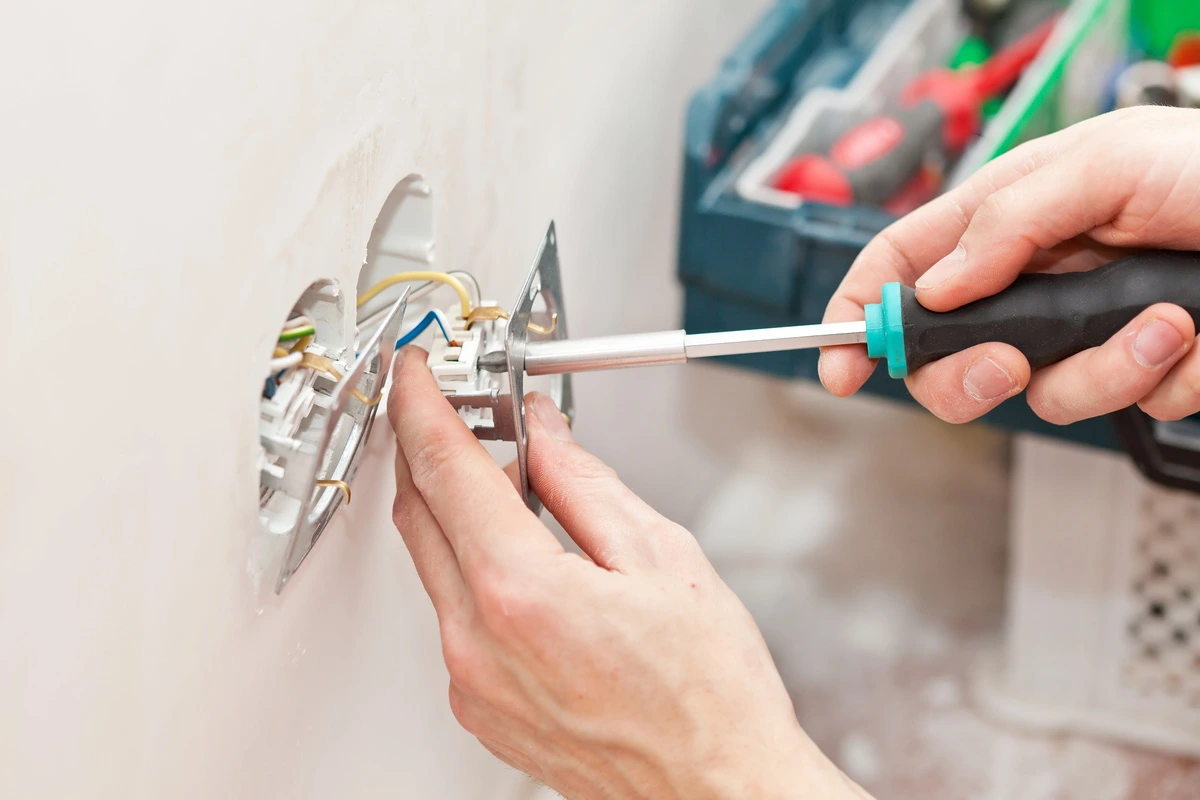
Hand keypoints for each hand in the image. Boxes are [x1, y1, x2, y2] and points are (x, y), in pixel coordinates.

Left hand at [387, 347, 869, 799]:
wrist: (715, 789)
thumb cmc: (708, 694)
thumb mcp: (663, 557)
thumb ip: (585, 483)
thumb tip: (543, 434)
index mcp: (522, 591)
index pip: (445, 466)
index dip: (422, 403)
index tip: (415, 372)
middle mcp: (477, 641)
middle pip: (419, 512)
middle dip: (431, 448)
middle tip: (468, 414)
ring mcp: (470, 681)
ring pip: (433, 564)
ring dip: (459, 511)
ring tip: (520, 489)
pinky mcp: (477, 707)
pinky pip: (452, 615)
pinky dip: (473, 569)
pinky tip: (526, 559)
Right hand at [821, 105, 1199, 424]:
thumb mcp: (1107, 162)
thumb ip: (1011, 220)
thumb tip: (942, 284)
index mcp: (1005, 221)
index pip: (903, 269)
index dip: (858, 316)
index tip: (840, 364)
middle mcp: (1033, 282)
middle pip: (948, 359)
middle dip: (970, 376)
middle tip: (1008, 362)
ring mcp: (1083, 332)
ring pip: (1043, 394)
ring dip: (1106, 371)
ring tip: (1166, 323)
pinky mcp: (1138, 368)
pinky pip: (1124, 404)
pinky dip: (1165, 377)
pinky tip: (1193, 336)